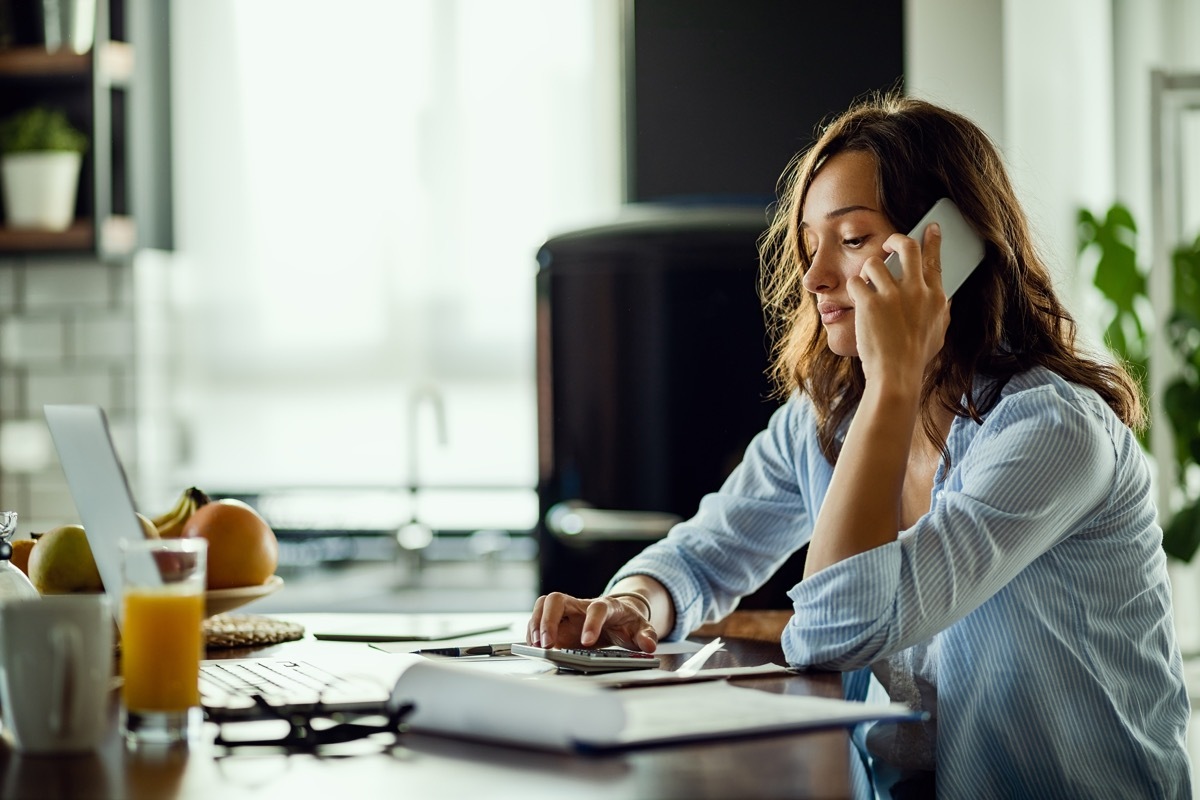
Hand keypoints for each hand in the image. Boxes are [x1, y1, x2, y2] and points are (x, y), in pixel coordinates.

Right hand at [527, 591, 657, 652]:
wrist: (618, 617)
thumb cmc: (626, 623)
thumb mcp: (640, 629)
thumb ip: (646, 636)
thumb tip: (649, 645)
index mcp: (605, 606)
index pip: (596, 608)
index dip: (591, 623)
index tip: (587, 642)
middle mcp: (581, 605)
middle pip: (558, 599)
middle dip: (549, 620)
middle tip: (548, 643)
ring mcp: (567, 612)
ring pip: (544, 605)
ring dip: (536, 624)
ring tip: (537, 645)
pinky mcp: (557, 622)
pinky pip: (538, 619)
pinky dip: (533, 632)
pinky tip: (535, 647)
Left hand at [851, 222, 950, 387]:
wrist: (896, 375)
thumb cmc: (915, 359)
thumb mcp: (938, 334)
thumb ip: (941, 312)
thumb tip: (943, 298)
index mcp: (935, 298)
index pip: (935, 260)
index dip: (933, 240)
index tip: (931, 228)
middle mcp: (916, 291)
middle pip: (907, 247)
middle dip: (896, 240)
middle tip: (888, 244)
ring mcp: (893, 296)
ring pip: (875, 262)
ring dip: (867, 270)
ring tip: (866, 282)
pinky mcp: (870, 303)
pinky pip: (856, 281)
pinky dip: (854, 288)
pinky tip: (856, 299)